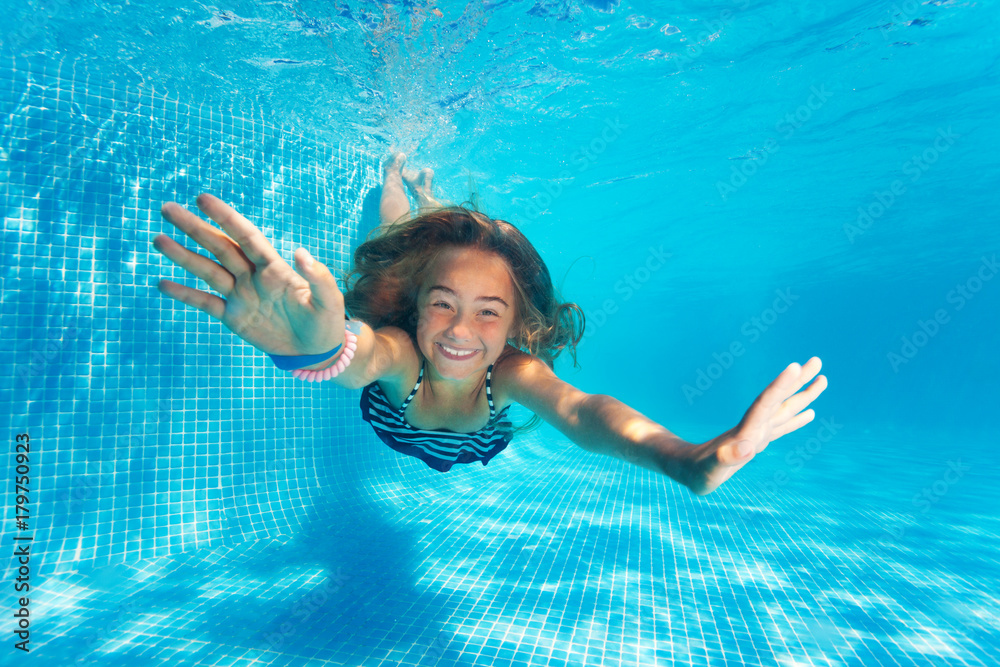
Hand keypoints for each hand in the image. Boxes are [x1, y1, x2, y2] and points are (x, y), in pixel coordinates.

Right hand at [153, 193, 345, 356]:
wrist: (316, 350)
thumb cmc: (326, 321)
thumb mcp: (329, 300)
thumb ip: (317, 277)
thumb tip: (300, 253)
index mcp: (275, 268)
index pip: (245, 236)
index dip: (225, 217)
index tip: (203, 199)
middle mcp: (252, 276)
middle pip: (219, 247)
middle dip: (194, 228)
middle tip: (168, 208)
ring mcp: (240, 295)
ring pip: (206, 270)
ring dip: (183, 256)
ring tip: (158, 239)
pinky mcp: (233, 317)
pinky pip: (205, 303)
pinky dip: (184, 294)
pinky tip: (162, 284)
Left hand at [685, 357, 827, 494]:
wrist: (685, 470)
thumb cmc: (696, 473)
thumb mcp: (709, 470)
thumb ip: (725, 459)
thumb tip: (747, 448)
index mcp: (745, 431)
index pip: (765, 403)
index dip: (780, 386)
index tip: (795, 366)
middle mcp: (753, 428)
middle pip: (779, 400)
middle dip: (798, 382)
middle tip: (817, 361)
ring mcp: (756, 433)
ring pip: (784, 410)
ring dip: (802, 395)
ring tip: (822, 379)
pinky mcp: (757, 441)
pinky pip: (781, 427)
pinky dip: (796, 419)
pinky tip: (808, 413)